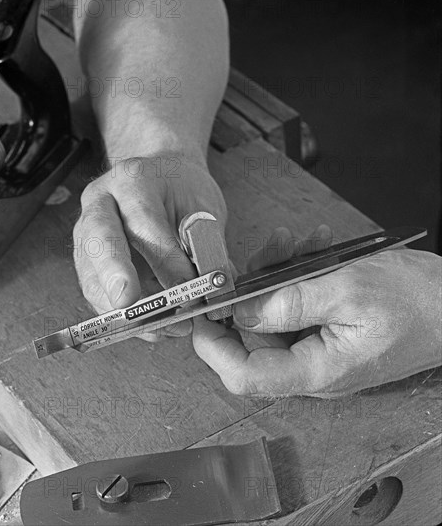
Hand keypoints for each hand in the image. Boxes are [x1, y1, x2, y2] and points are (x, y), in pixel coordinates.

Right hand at [73, 154, 227, 339]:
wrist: (161, 178)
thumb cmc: (183, 192)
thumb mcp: (203, 208)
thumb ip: (206, 246)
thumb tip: (210, 292)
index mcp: (133, 180)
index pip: (144, 222)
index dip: (166, 261)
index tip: (189, 290)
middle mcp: (101, 202)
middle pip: (99, 240)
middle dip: (116, 278)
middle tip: (132, 307)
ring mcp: (86, 230)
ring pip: (91, 274)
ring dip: (120, 309)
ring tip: (158, 329)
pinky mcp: (85, 258)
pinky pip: (95, 291)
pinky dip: (119, 314)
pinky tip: (147, 326)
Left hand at [193, 236, 441, 396]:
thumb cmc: (417, 302)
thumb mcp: (348, 291)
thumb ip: (290, 303)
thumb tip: (240, 313)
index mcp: (316, 370)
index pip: (244, 375)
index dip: (214, 346)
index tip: (201, 312)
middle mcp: (311, 364)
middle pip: (252, 338)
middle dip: (247, 294)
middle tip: (254, 260)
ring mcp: (317, 346)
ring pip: (272, 314)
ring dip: (274, 276)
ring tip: (292, 243)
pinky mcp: (324, 327)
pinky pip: (294, 303)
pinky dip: (294, 274)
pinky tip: (308, 248)